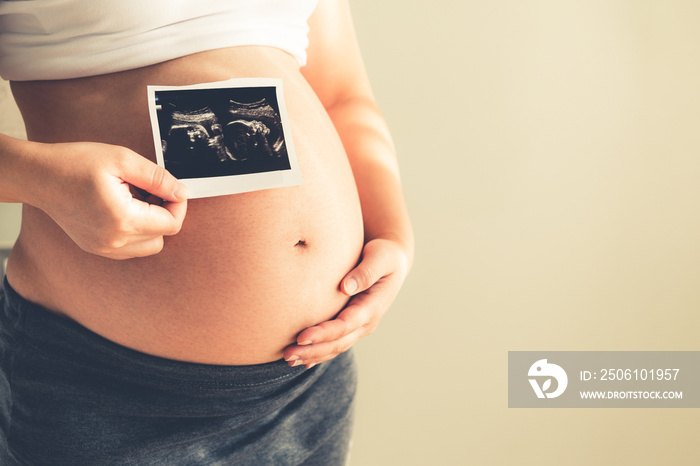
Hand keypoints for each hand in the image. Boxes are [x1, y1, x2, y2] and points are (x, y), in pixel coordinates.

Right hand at [33, 142, 188, 259]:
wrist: (38, 176)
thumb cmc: (75, 163)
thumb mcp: (122, 159)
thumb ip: (157, 178)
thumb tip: (182, 192)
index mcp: (123, 220)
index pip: (172, 224)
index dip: (178, 204)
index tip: (169, 188)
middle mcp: (114, 241)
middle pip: (163, 236)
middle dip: (164, 213)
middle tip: (149, 190)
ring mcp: (104, 248)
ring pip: (149, 245)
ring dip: (151, 224)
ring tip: (135, 199)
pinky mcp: (97, 248)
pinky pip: (131, 247)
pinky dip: (135, 231)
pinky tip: (123, 208)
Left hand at [283, 237, 411, 367]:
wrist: (392, 262)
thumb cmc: (385, 256)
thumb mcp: (381, 257)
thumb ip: (366, 272)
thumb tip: (346, 287)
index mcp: (373, 307)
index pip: (345, 325)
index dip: (324, 333)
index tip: (301, 337)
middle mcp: (367, 322)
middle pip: (338, 343)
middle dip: (313, 350)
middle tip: (287, 355)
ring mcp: (360, 326)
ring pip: (336, 347)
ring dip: (313, 355)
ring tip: (288, 359)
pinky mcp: (352, 325)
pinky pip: (336, 343)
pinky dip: (320, 353)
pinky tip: (303, 360)